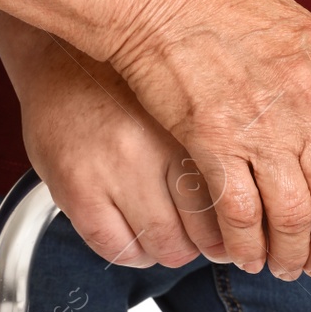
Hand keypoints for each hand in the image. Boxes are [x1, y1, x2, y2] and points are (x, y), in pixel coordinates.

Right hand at [9, 34, 224, 268]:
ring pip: (163, 245)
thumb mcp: (184, 101)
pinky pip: (116, 248)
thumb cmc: (127, 81)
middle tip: (207, 237)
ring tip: (170, 234)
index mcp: (191, 122)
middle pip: (203, 229)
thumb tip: (251, 196)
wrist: (59, 57)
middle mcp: (154, 146)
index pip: (234, 199)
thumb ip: (214, 143)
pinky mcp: (76, 190)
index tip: (238, 228)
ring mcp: (112, 170)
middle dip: (210, 244)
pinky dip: (134, 253)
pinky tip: (137, 238)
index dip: (240, 225)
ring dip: (172, 250)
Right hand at [109, 0, 310, 280]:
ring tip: (286, 264)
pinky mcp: (212, 140)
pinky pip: (241, 213)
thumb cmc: (219, 3)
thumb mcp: (301, 31)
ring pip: (293, 215)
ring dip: (292, 252)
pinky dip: (246, 244)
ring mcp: (262, 122)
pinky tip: (244, 252)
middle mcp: (308, 98)